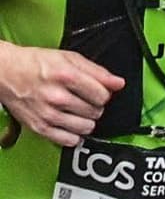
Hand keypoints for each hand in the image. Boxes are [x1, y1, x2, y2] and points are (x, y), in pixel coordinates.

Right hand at [0, 43, 123, 146]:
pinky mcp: (40, 127)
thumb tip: (119, 83)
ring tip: (74, 111)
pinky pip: (70, 140)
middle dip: (93, 106)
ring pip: (87, 127)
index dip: (102, 93)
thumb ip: (97, 71)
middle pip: (96, 112)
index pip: (103, 95)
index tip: (94, 91)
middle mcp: (56, 96)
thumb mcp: (68, 58)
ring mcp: (48, 114)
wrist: (4, 72)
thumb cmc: (35, 64)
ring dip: (85, 120)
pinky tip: (68, 123)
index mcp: (65, 76)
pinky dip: (73, 134)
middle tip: (81, 99)